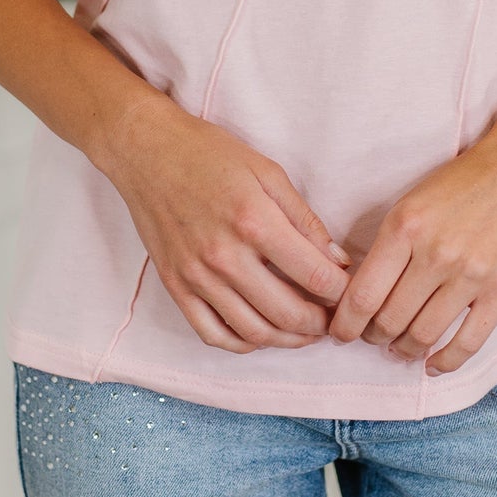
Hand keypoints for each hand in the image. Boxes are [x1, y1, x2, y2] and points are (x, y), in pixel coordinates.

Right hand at [105, 94, 352, 354]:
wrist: (146, 151)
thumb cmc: (209, 154)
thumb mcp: (268, 171)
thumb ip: (304, 219)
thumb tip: (337, 260)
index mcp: (255, 221)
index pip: (314, 276)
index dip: (341, 292)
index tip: (350, 291)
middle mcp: (225, 256)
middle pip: (288, 314)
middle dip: (320, 324)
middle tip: (333, 319)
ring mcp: (196, 276)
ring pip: (253, 333)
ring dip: (287, 340)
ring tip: (304, 332)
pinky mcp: (175, 286)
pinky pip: (212, 334)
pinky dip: (242, 344)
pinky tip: (261, 333)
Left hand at [325, 132, 496, 374]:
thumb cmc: (462, 185)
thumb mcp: (410, 204)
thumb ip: (387, 248)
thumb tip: (360, 296)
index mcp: (405, 227)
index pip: (363, 295)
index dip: (346, 324)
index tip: (340, 334)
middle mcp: (436, 253)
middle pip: (390, 320)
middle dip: (374, 337)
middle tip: (373, 338)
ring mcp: (471, 274)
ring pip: (423, 335)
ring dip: (405, 350)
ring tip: (400, 348)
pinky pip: (468, 342)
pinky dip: (445, 362)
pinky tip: (433, 364)